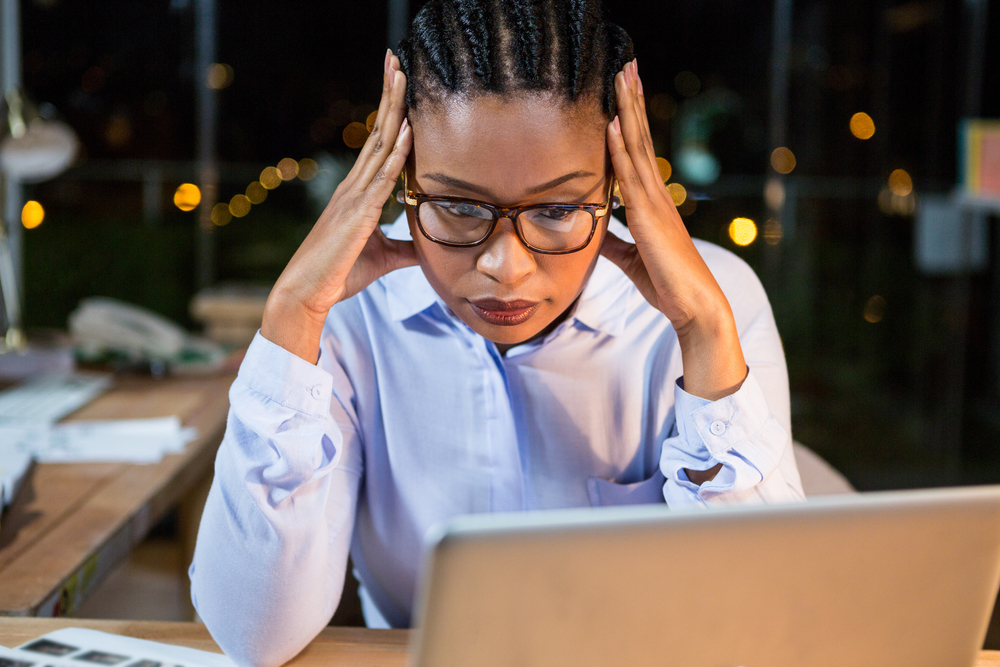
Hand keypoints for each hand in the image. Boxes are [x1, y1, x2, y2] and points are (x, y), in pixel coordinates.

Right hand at [262, 50, 414, 362]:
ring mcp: (354, 197)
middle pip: (377, 132)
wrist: (307, 294)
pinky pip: (381, 178)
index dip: (390, 113)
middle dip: (389, 96)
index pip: (378, 144)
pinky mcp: (357, 214)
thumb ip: (405, 248)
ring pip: (378, 145)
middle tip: (397, 61)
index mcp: (358, 193)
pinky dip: (396, 153)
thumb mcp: (383, 258)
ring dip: (393, 111)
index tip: (399, 83)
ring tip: (402, 77)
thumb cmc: (339, 274)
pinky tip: (407, 130)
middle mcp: (354, 187)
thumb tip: (427, 248)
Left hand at [600, 59, 745, 404]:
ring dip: (628, 111)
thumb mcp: (630, 259)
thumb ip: (612, 241)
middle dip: (632, 101)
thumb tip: (594, 230)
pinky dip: (621, 150)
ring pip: (637, 147)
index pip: (637, 152)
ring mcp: (655, 203)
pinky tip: (613, 124)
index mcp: (652, 203)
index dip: (631, 119)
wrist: (693, 307)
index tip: (623, 90)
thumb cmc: (666, 284)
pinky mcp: (650, 218)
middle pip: (641, 138)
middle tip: (627, 65)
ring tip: (622, 77)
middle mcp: (656, 195)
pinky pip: (631, 178)